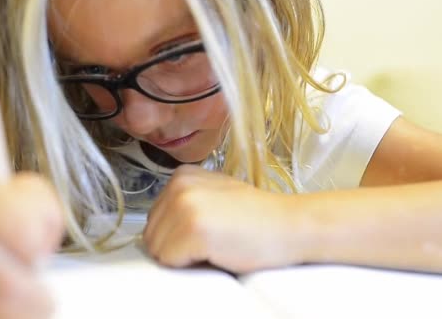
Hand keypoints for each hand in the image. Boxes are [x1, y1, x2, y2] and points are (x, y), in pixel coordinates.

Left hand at [143, 165, 309, 273]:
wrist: (289, 225)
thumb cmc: (256, 217)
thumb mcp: (213, 195)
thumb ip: (185, 203)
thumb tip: (159, 228)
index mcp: (182, 175)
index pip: (154, 219)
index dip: (177, 235)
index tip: (208, 229)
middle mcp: (179, 186)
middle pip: (151, 235)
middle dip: (177, 246)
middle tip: (214, 239)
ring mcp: (184, 206)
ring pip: (157, 250)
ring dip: (183, 256)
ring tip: (215, 244)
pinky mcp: (192, 229)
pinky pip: (170, 261)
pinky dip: (190, 264)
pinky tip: (216, 251)